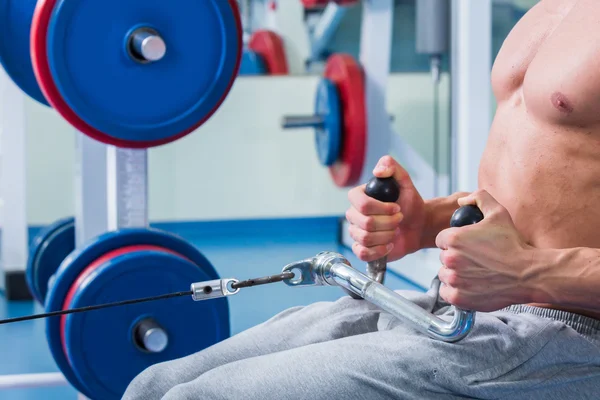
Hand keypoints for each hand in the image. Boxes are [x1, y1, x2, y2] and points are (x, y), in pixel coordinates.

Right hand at [346, 156, 427, 261]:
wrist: (418, 226)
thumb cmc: (410, 204)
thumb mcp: (405, 181)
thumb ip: (392, 167)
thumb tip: (377, 171)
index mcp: (359, 196)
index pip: (362, 204)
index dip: (382, 208)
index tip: (397, 207)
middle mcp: (354, 214)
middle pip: (365, 223)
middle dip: (389, 223)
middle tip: (399, 219)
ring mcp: (356, 232)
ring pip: (366, 238)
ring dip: (387, 236)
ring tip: (395, 231)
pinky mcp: (361, 249)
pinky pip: (363, 253)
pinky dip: (380, 250)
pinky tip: (389, 244)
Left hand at [435, 190, 534, 311]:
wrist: (527, 274)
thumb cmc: (513, 244)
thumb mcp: (498, 213)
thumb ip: (479, 198)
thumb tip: (461, 202)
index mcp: (453, 238)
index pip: (441, 240)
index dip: (454, 242)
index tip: (467, 247)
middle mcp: (450, 259)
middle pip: (443, 258)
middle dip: (456, 258)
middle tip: (475, 260)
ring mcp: (454, 279)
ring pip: (444, 275)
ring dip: (455, 274)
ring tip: (475, 273)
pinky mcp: (458, 297)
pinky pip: (446, 292)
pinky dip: (455, 291)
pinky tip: (470, 286)